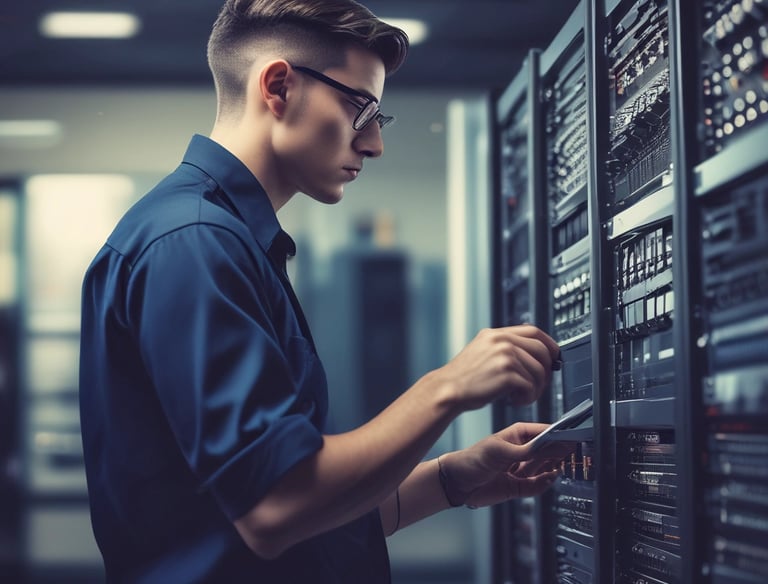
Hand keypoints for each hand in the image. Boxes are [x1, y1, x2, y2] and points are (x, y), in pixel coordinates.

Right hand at [437, 326, 559, 410]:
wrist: (447, 390)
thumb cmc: (463, 377)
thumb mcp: (481, 351)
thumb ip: (503, 348)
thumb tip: (531, 355)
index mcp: (495, 334)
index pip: (533, 331)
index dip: (549, 344)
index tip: (554, 356)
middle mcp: (501, 341)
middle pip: (541, 350)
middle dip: (546, 369)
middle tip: (539, 383)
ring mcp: (504, 356)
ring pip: (538, 371)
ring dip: (536, 388)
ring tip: (522, 395)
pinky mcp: (507, 374)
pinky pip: (530, 386)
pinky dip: (527, 397)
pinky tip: (514, 400)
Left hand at [438, 422, 575, 508]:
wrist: (458, 482)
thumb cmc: (474, 458)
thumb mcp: (502, 451)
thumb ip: (529, 450)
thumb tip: (552, 446)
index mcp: (519, 434)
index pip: (545, 432)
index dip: (560, 435)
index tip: (573, 440)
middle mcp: (523, 450)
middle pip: (550, 450)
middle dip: (560, 453)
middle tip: (570, 456)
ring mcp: (522, 468)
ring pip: (547, 467)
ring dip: (554, 468)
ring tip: (560, 467)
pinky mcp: (519, 486)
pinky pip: (539, 484)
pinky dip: (545, 483)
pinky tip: (549, 478)